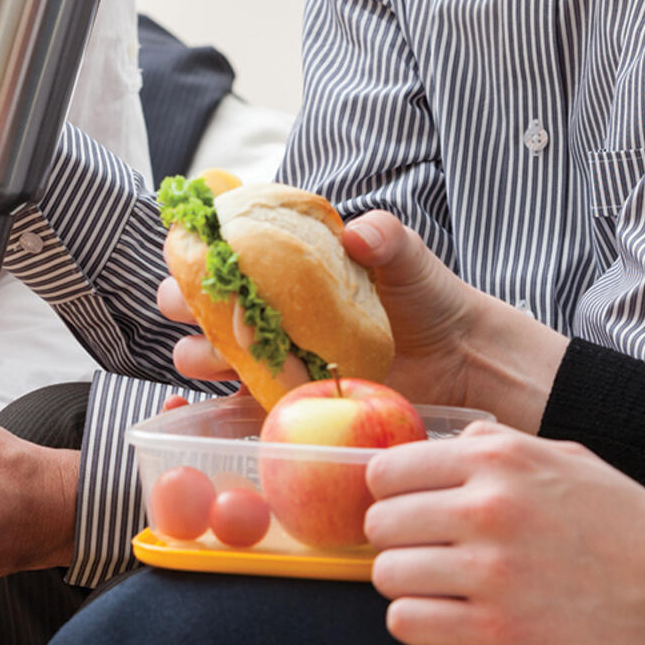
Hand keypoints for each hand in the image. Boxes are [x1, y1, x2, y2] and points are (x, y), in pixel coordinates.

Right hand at [159, 210, 566, 429]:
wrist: (459, 360)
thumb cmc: (428, 300)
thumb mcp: (408, 259)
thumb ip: (385, 237)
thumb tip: (359, 233)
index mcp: (283, 268)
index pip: (223, 254)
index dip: (196, 252)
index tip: (192, 251)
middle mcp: (267, 312)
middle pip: (202, 307)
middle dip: (185, 305)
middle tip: (193, 308)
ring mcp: (272, 360)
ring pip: (211, 358)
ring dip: (200, 356)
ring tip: (215, 356)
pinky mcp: (285, 402)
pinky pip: (241, 408)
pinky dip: (221, 411)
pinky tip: (215, 409)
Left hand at [364, 421, 644, 644]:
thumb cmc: (633, 527)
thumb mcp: (569, 458)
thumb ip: (501, 446)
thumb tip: (450, 441)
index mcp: (499, 461)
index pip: (387, 470)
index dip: (391, 493)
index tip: (408, 508)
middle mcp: (486, 510)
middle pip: (379, 524)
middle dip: (397, 540)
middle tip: (428, 552)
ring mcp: (490, 574)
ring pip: (385, 575)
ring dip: (406, 584)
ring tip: (441, 586)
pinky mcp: (497, 634)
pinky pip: (406, 623)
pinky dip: (418, 622)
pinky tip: (448, 616)